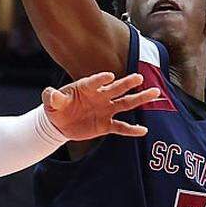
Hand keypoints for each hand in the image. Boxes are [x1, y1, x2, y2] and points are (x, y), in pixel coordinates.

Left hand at [42, 72, 158, 140]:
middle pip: (116, 88)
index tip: (110, 76)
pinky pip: (121, 127)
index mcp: (86, 87)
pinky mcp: (106, 124)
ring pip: (125, 103)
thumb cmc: (56, 107)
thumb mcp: (50, 102)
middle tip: (140, 77)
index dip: (101, 79)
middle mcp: (99, 96)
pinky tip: (143, 130)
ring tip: (155, 94)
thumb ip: (52, 97)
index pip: (95, 81)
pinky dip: (131, 130)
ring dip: (139, 99)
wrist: (59, 123)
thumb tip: (51, 93)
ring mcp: (105, 110)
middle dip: (128, 83)